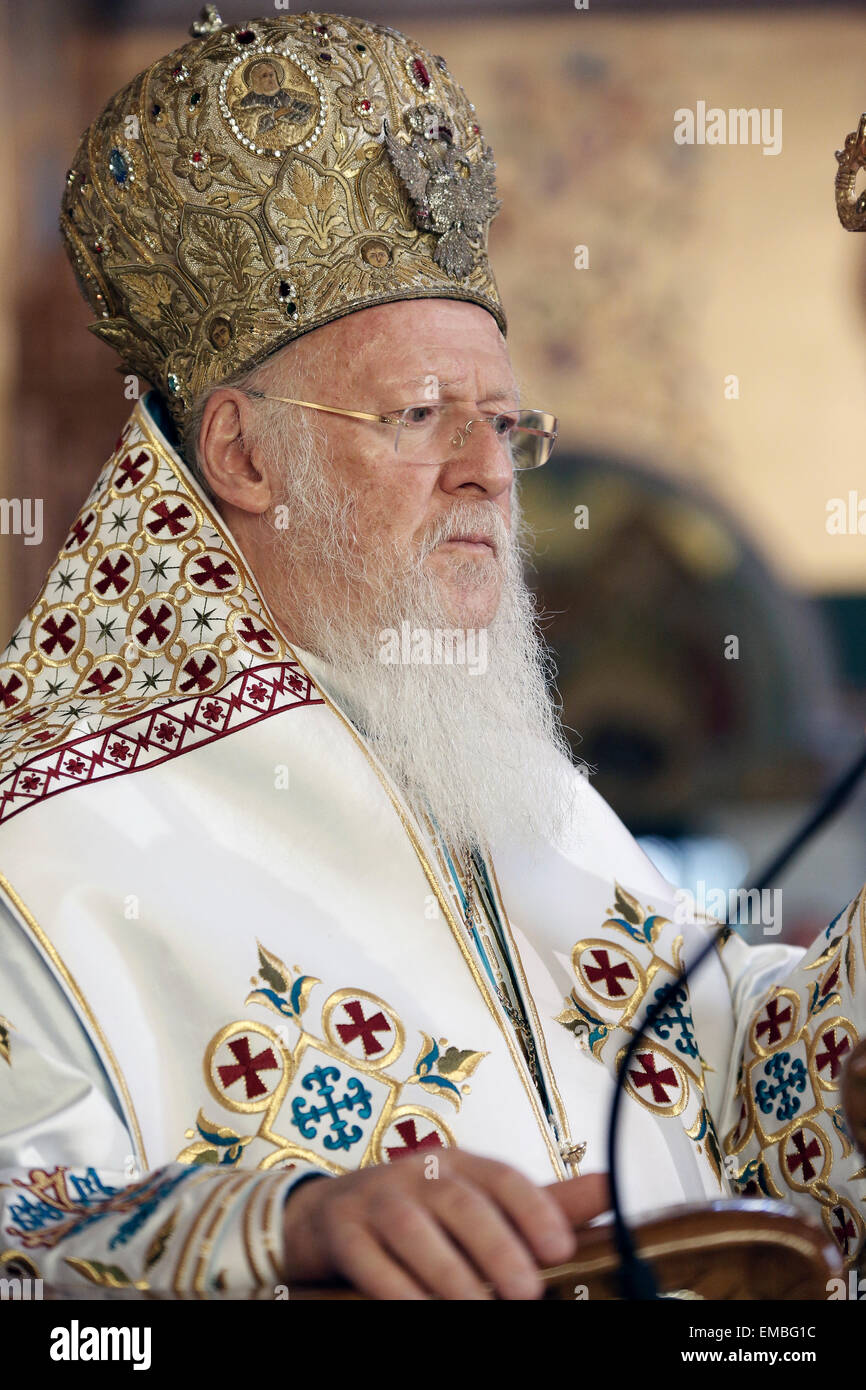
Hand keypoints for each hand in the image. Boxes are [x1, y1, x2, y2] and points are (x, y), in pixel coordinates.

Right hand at [281, 1151, 608, 1299]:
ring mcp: (375, 1199)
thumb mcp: (476, 1203)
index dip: (533, 1208)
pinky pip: (369, 1260)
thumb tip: (611, 1186)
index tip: (562, 1249)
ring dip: (448, 1272)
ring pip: (412, 1230)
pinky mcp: (341, 1231)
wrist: (324, 1216)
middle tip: (526, 1291)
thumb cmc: (418, 1213)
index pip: (501, 1176)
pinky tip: (420, 1312)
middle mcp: (417, 1173)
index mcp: (458, 1163)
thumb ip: (540, 1203)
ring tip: (478, 1308)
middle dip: (495, 1246)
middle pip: (459, 1201)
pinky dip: (396, 1289)